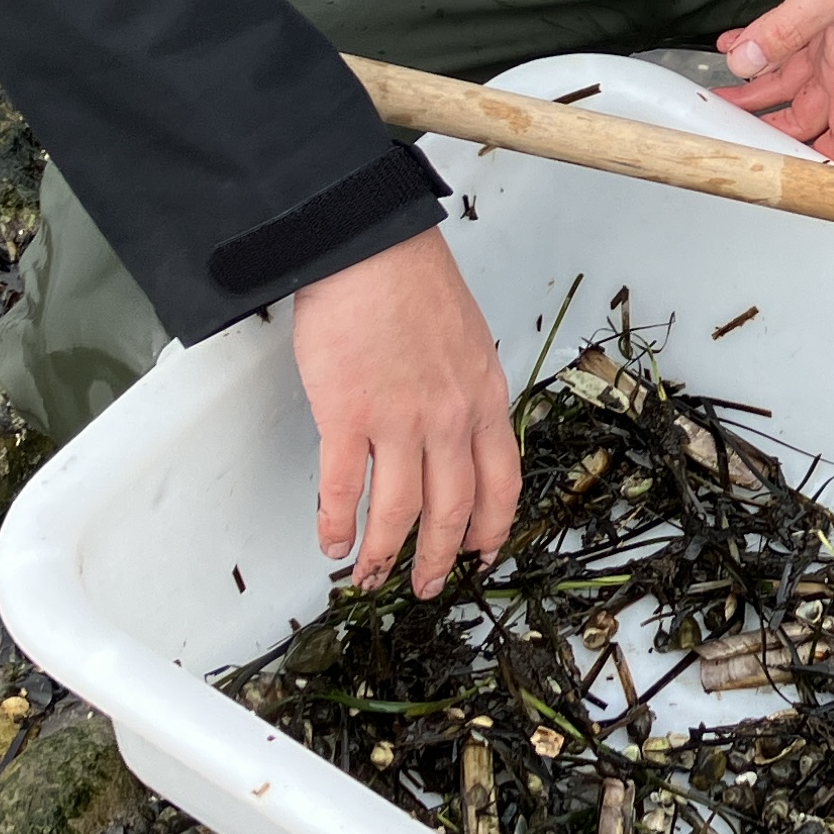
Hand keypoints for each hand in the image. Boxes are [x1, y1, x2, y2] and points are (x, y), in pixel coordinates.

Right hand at [290, 228, 516, 597]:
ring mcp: (399, 420)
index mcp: (484, 399)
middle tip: (427, 585)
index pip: (501, 481)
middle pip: (452, 508)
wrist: (370, 248)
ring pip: (400, 510)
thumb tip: (453, 426)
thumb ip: (464, 390)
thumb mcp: (466, 341)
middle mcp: (450, 418)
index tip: (482, 551)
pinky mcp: (347, 415)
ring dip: (386, 553)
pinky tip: (332, 543)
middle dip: (439, 557)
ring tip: (372, 577)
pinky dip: (337, 523)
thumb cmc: (412, 282)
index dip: (491, 526)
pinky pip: (344, 487)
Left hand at [715, 0, 833, 162]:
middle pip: (808, 110)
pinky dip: (762, 42)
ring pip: (794, 74)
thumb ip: (785, 29)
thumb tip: (742, 64)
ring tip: (719, 91)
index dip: (823, 159)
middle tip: (727, 127)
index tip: (789, 174)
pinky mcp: (829, 3)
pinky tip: (734, 41)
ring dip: (758, 83)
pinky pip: (790, 36)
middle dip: (770, 123)